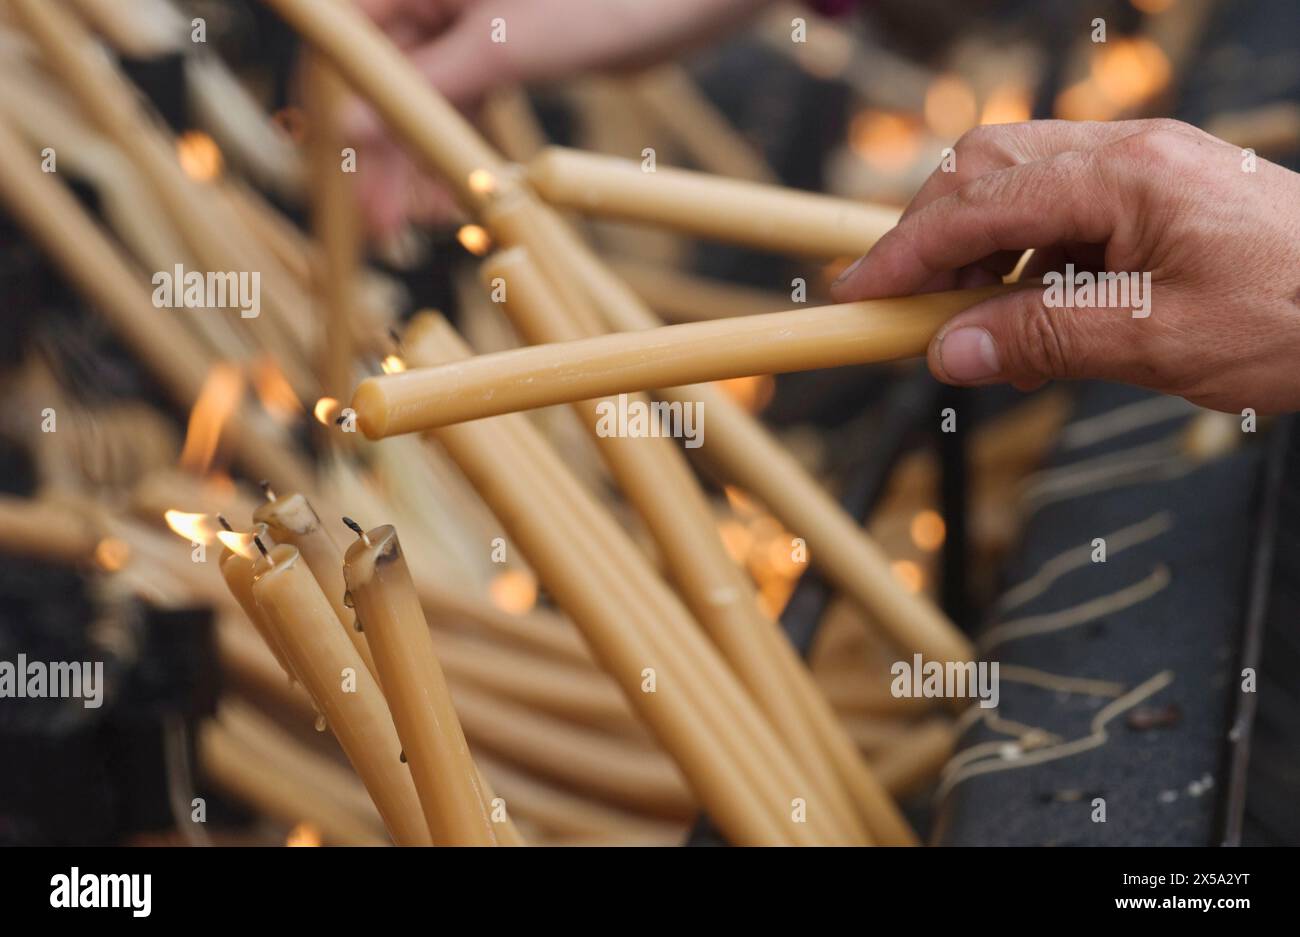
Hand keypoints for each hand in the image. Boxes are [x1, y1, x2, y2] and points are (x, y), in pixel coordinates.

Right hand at [349, 0, 768, 234]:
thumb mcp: (501, 47)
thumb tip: (353, 131)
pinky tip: (456, 199)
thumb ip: (429, 85)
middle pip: (386, 80)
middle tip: (382, 227)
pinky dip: (461, 150)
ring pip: (427, 100)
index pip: (350, 40)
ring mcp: (469, 22)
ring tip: (422, 227)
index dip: (339, 109)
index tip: (339, 172)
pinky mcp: (504, 52)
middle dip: (384, 154)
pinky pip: (465, 105)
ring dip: (422, 163)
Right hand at [831, 119, 1299, 413]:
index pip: (977, 204)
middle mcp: (1128, 154)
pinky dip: (1024, 261)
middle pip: (985, 169)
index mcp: (1126, 175)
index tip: (859, 298)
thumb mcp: (1160, 342)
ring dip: (978, 252)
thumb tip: (950, 350)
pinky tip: (1032, 313)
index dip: (905, 254)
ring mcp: (1143, 170)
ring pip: (1018, 187)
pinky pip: (1061, 213)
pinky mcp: (1155, 197)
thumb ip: (1044, 339)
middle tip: (905, 308)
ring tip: (978, 326)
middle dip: (930, 235)